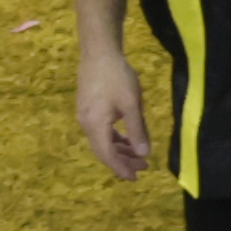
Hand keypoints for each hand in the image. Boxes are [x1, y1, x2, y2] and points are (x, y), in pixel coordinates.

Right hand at [74, 39, 153, 180]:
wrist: (99, 52)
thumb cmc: (117, 77)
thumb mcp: (132, 105)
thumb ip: (137, 130)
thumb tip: (144, 154)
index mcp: (95, 125)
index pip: (107, 155)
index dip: (121, 168)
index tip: (135, 179)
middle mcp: (86, 123)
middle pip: (104, 150)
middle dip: (123, 161)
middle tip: (144, 168)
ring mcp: (85, 115)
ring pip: (103, 141)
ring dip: (120, 150)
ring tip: (140, 156)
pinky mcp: (88, 108)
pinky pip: (101, 131)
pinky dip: (115, 138)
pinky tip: (128, 139)